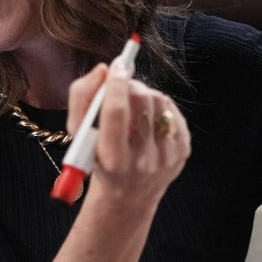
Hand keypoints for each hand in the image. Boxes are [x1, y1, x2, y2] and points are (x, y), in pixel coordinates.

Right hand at [67, 62, 190, 209]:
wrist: (128, 195)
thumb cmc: (98, 158)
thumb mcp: (78, 134)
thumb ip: (82, 98)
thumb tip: (103, 70)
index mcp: (112, 159)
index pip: (116, 112)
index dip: (116, 83)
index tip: (116, 65)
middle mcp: (143, 161)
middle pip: (141, 102)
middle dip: (129, 85)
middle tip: (121, 85)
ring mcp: (166, 157)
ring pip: (158, 101)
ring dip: (143, 94)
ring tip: (133, 107)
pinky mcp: (182, 151)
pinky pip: (172, 110)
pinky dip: (158, 105)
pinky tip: (148, 117)